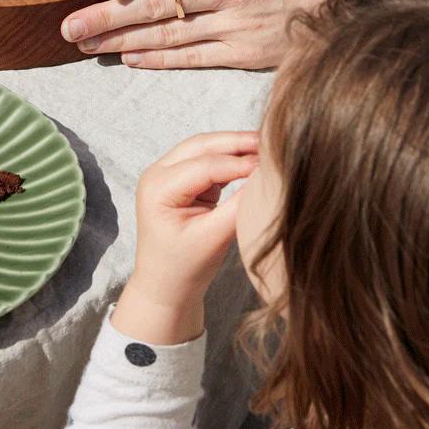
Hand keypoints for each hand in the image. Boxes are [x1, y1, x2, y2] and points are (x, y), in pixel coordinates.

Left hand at [61, 0, 365, 69]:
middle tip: (68, 26)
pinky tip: (130, 57)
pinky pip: (193, 57)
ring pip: (168, 34)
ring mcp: (237, 23)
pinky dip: (159, 59)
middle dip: (108, 15)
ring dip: (123, 40)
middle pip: (157, 2)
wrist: (357, 2)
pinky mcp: (246, 53)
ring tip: (87, 44)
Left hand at [111, 132, 258, 343]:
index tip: (271, 165)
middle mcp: (157, 174)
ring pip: (205, 147)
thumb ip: (238, 207)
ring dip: (235, 146)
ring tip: (267, 148)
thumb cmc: (184, 268)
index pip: (205, 166)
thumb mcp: (213, 238)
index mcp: (158, 188)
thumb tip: (264, 177)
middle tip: (271, 142)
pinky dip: (231, 157)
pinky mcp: (182, 178)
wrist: (166, 286)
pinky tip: (254, 159)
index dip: (240, 163)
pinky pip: (208, 158)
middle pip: (202, 146)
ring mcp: (167, 173)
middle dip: (237, 143)